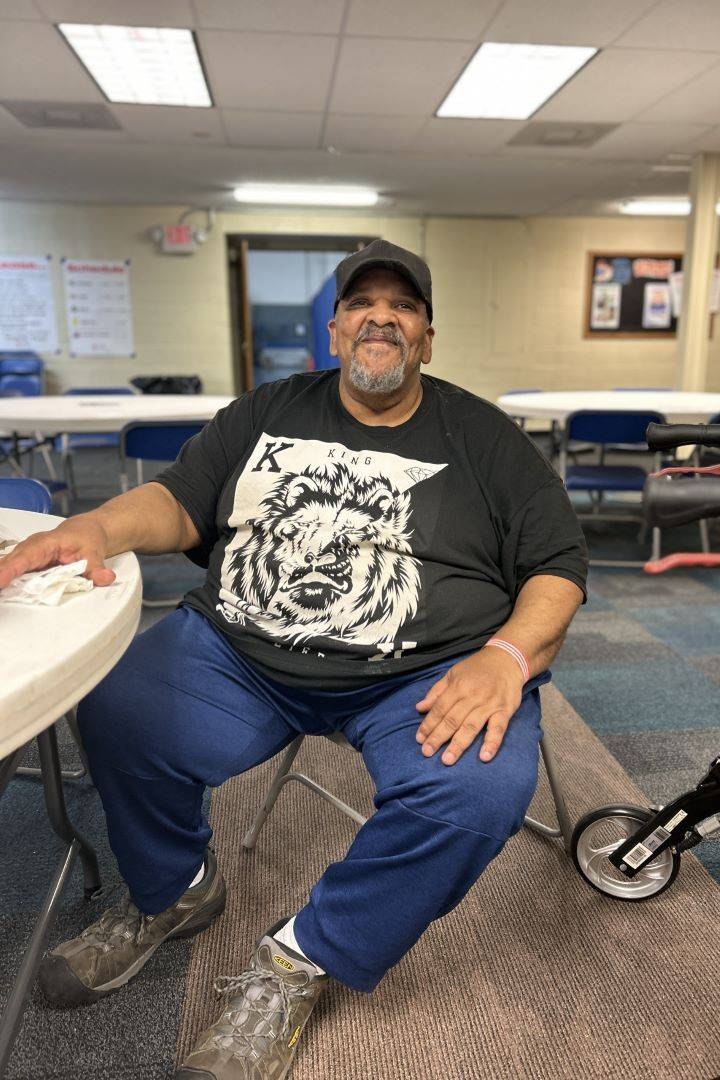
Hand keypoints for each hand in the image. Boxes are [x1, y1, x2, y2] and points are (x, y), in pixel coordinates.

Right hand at [0, 517, 114, 589]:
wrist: (85, 530)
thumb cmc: (87, 537)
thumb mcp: (95, 553)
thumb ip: (97, 568)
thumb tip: (106, 578)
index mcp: (45, 543)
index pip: (24, 558)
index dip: (9, 570)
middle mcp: (30, 548)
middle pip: (8, 563)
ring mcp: (25, 554)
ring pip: (6, 566)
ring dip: (1, 579)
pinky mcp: (25, 563)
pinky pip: (10, 571)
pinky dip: (4, 580)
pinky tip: (2, 594)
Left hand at [415, 648, 524, 764]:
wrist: (507, 658)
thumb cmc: (477, 668)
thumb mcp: (453, 673)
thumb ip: (437, 692)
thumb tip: (420, 708)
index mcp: (458, 686)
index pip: (440, 708)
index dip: (428, 724)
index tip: (419, 739)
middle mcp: (472, 696)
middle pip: (452, 720)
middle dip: (438, 737)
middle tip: (427, 752)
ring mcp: (489, 704)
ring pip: (471, 726)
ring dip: (458, 744)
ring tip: (447, 760)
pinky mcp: (505, 711)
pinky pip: (498, 729)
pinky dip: (492, 743)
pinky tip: (485, 757)